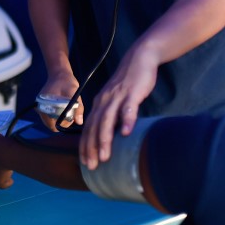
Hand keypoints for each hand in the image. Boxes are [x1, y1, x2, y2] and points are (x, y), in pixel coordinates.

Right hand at [36, 71, 84, 131]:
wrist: (59, 74)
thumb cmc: (67, 82)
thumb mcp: (75, 94)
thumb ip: (78, 108)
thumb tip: (79, 122)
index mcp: (45, 105)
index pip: (52, 125)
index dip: (62, 124)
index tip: (71, 118)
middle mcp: (40, 108)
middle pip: (51, 124)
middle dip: (62, 122)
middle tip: (71, 114)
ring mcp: (41, 107)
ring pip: (50, 121)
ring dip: (60, 119)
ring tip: (68, 110)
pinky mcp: (43, 106)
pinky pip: (50, 116)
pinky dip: (57, 115)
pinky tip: (63, 108)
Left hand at [80, 43, 159, 169]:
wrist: (139, 58)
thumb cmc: (129, 82)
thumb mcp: (116, 98)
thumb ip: (112, 114)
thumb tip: (112, 134)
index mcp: (99, 103)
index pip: (88, 128)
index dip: (85, 146)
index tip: (85, 162)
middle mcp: (104, 101)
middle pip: (94, 127)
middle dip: (91, 148)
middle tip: (91, 166)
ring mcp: (117, 96)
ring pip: (107, 120)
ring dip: (105, 139)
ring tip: (105, 157)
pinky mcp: (132, 93)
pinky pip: (128, 109)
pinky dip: (126, 121)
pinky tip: (126, 134)